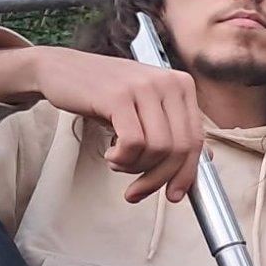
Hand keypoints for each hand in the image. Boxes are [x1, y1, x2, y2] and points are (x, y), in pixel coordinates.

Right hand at [0, 45, 204, 202]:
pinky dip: (123, 159)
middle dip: (159, 178)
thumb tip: (206, 159)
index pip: (196, 139)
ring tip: (118, 163)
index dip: (187, 174)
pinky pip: (134, 143)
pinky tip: (110, 154)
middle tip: (137, 192)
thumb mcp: (146, 107)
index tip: (174, 196)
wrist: (59, 69)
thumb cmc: (105, 93)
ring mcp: (144, 87)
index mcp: (182, 84)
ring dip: (136, 168)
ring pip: (158, 149)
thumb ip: (174, 129)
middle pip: (180, 148)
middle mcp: (169, 82)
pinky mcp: (119, 96)